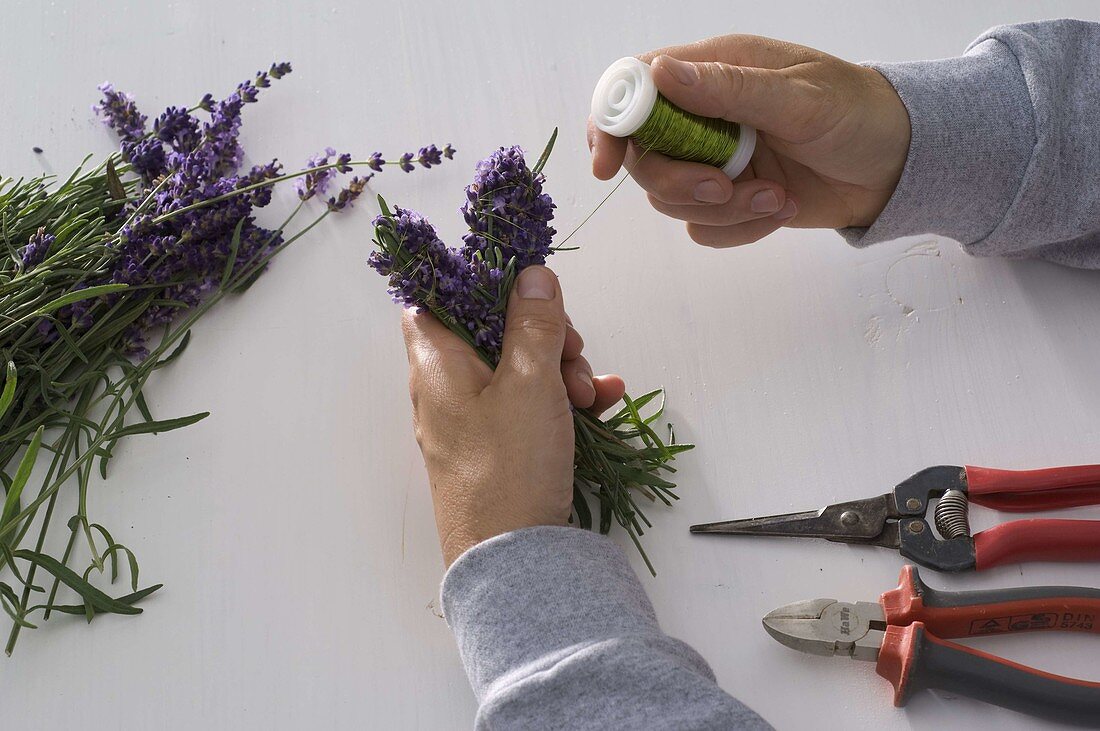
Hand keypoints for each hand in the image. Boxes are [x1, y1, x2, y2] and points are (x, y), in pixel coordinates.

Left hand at [401, 266, 625, 566]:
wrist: (515, 561)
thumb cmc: (510, 465)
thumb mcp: (529, 381)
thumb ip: (532, 322)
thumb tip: (530, 273)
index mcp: (437, 363)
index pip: (435, 298)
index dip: (477, 283)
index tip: (525, 290)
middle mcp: (447, 388)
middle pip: (491, 331)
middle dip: (542, 333)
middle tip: (573, 351)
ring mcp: (474, 421)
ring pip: (518, 368)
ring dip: (562, 369)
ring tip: (590, 393)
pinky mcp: (501, 449)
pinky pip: (531, 406)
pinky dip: (564, 399)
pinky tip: (605, 403)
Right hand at [589, 35, 910, 246]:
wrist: (898, 165)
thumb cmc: (858, 113)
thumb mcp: (799, 96)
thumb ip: (727, 89)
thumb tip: (660, 74)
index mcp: (713, 70)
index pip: (634, 89)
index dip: (611, 124)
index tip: (607, 164)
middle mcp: (704, 115)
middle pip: (645, 158)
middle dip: (680, 182)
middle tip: (725, 187)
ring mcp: (715, 160)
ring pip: (672, 200)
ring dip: (723, 208)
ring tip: (775, 196)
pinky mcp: (732, 199)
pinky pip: (705, 229)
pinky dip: (740, 229)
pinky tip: (779, 208)